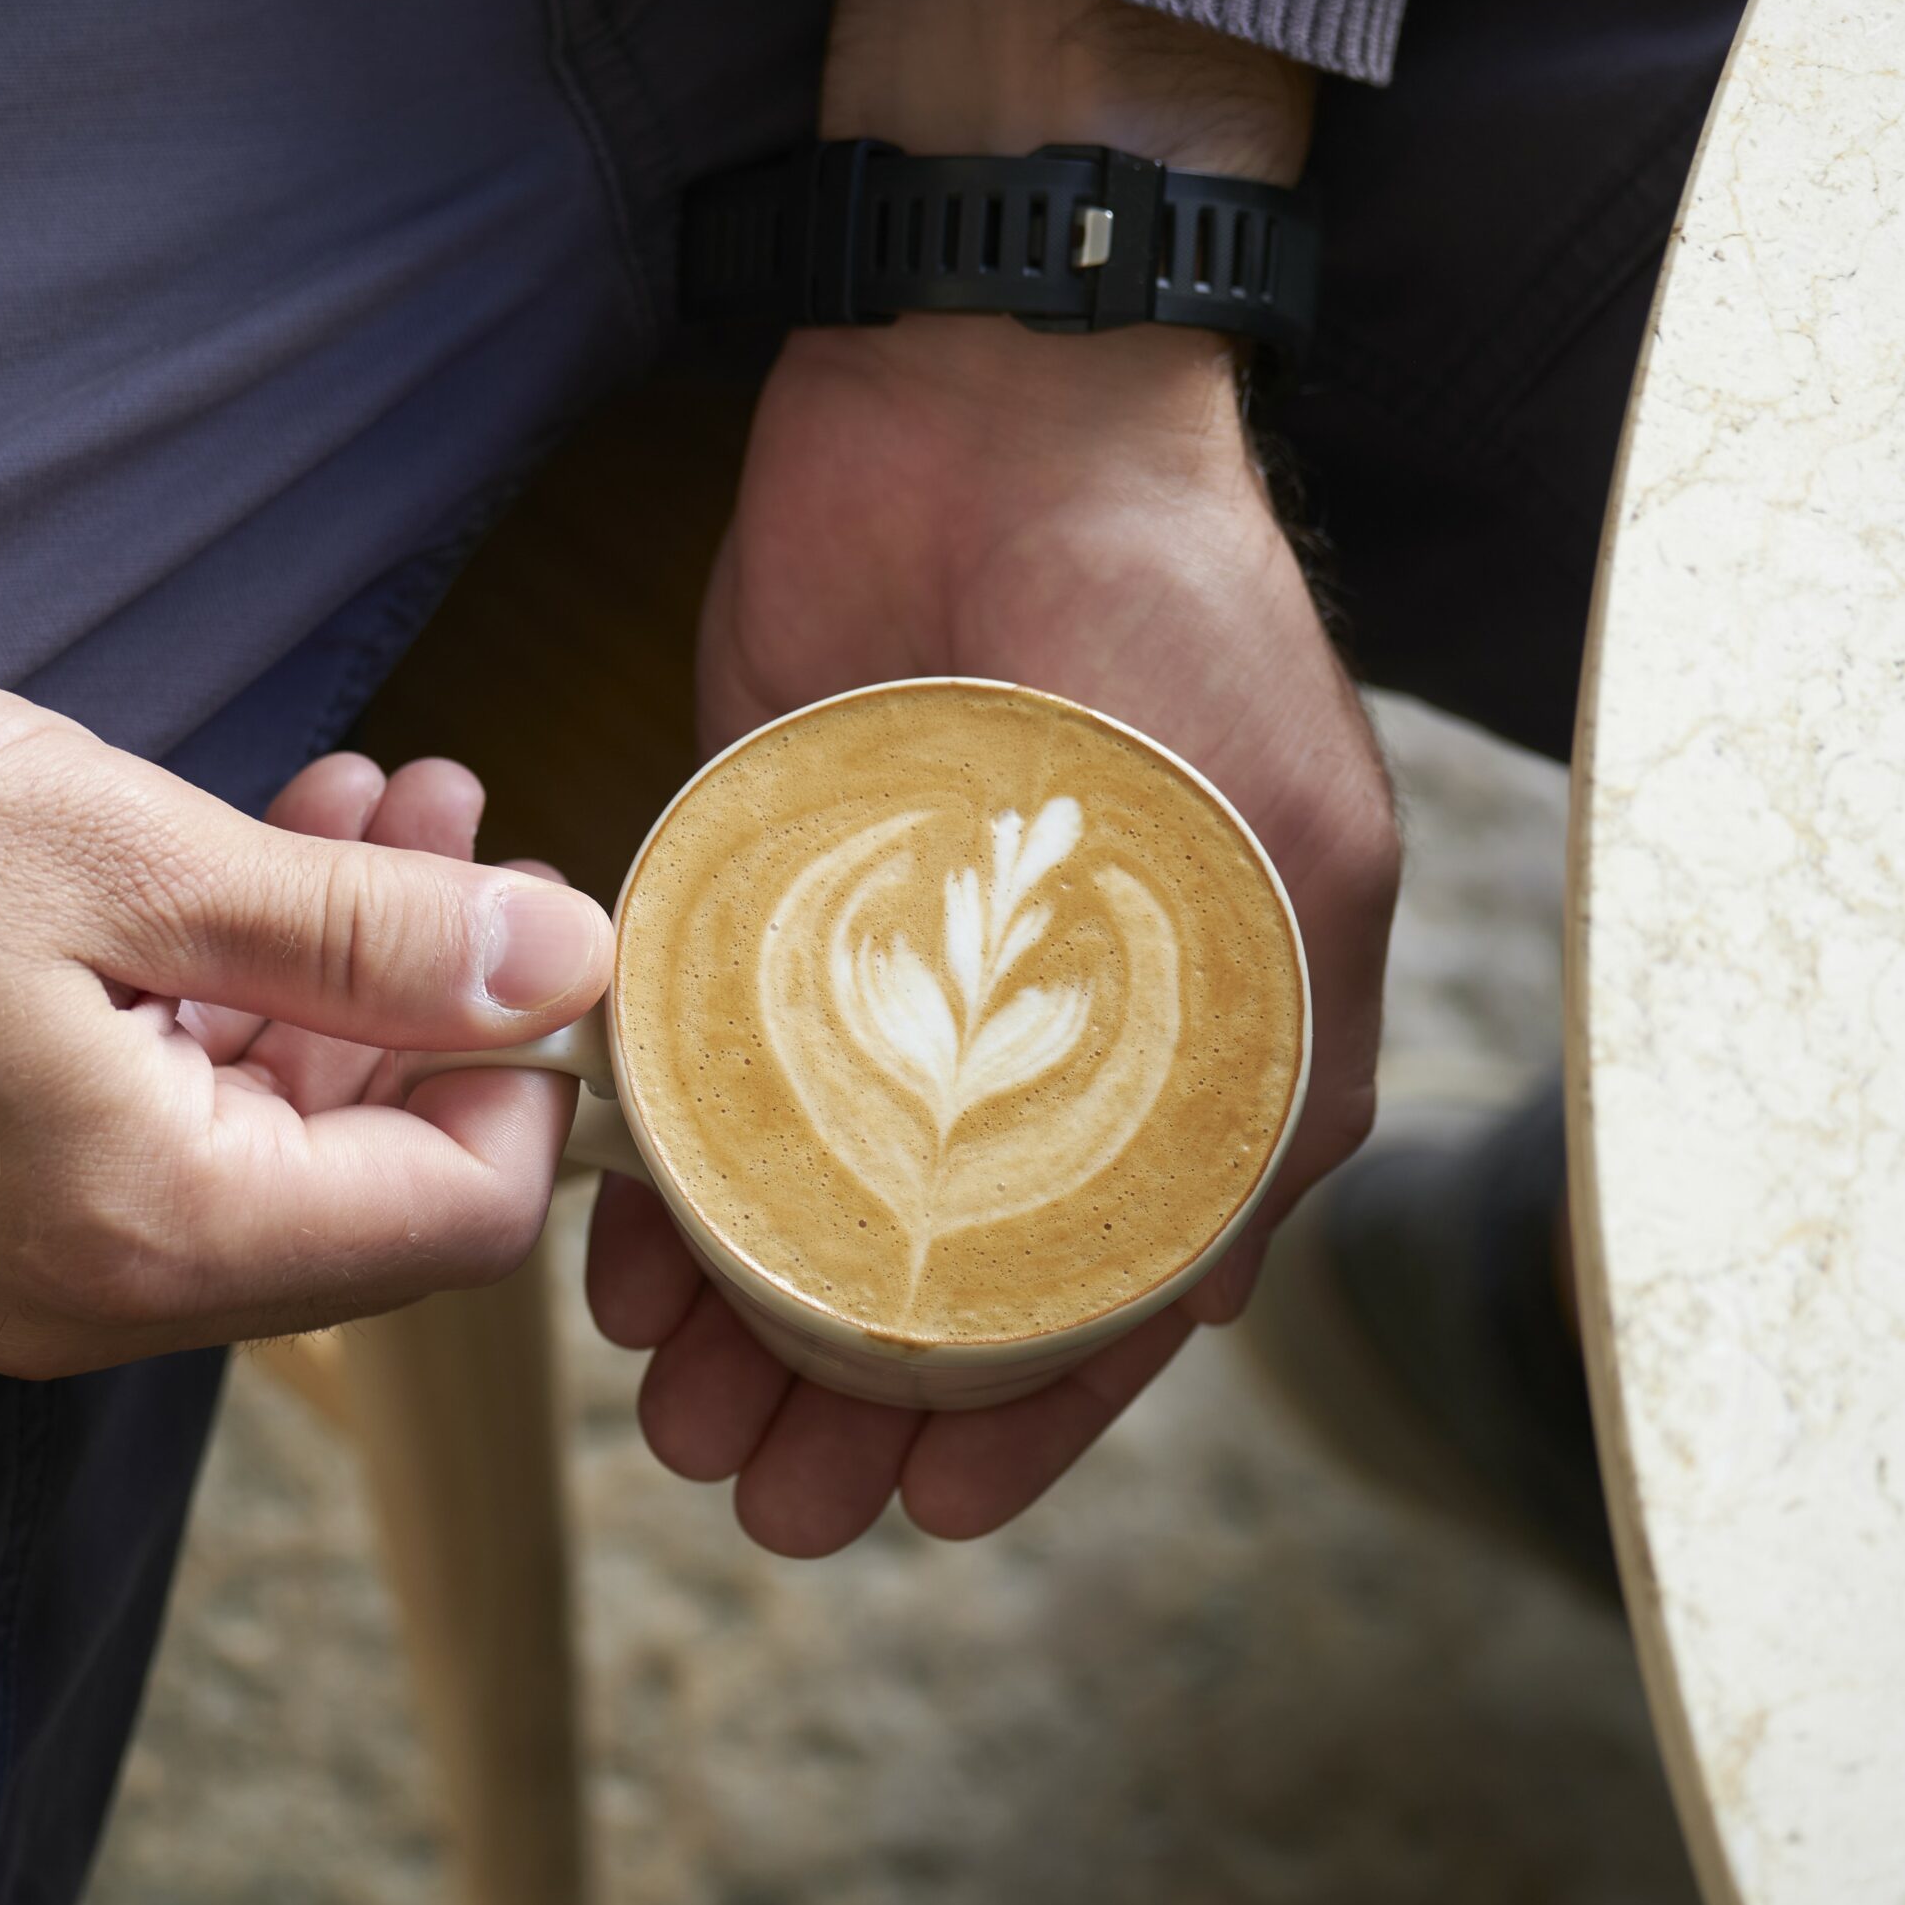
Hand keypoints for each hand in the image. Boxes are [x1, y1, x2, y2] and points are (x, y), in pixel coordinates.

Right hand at [0, 658, 611, 1377]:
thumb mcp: (125, 857)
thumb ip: (369, 937)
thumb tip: (568, 964)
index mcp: (152, 1231)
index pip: (460, 1220)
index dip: (537, 1079)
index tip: (558, 935)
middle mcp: (109, 1279)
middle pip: (384, 1176)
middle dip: (452, 997)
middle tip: (482, 838)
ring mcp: (54, 1241)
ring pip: (294, 1124)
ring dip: (366, 962)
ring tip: (404, 807)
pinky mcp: (13, 1174)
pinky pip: (195, 1100)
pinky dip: (264, 977)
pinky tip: (298, 842)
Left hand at [586, 0, 1398, 1554]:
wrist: (994, 398)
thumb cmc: (1170, 611)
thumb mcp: (1278, 848)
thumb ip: (1263, 1065)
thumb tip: (1209, 1286)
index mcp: (1178, 1033)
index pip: (1106, 1281)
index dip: (1026, 1409)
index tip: (934, 1506)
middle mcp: (1032, 1020)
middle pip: (938, 1261)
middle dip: (853, 1392)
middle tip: (766, 1492)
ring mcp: (895, 964)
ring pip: (811, 1194)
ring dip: (748, 1313)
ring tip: (680, 1408)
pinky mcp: (768, 897)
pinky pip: (708, 1072)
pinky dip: (669, 1169)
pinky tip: (626, 1252)